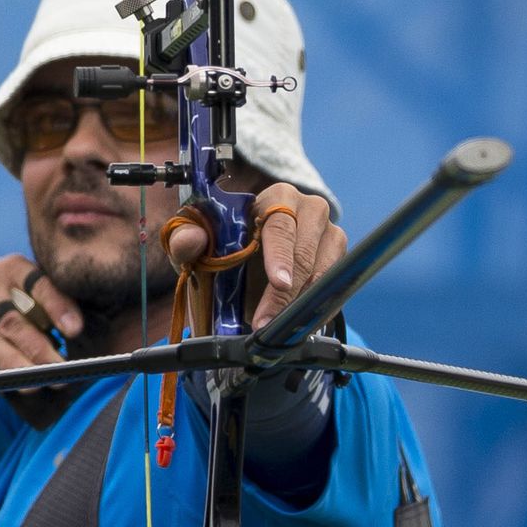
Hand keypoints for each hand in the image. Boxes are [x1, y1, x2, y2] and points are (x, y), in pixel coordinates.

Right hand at [0, 254, 83, 373]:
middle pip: (15, 321)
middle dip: (40, 349)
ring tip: (39, 382)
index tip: (75, 330)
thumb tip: (76, 336)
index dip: (57, 308)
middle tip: (63, 370)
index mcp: (10, 268)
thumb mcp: (16, 284)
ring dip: (18, 366)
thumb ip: (44, 303)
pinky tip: (14, 384)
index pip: (38, 285)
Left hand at [164, 183, 346, 328]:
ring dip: (302, 303)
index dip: (280, 255)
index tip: (279, 283)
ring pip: (325, 271)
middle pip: (305, 252)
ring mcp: (330, 233)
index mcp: (276, 198)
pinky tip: (300, 325)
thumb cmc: (223, 250)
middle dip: (286, 293)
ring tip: (280, 328)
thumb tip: (191, 240)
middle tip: (266, 323)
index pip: (281, 225)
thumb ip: (186, 241)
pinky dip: (319, 309)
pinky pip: (337, 287)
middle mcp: (310, 209)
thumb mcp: (199, 247)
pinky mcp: (340, 259)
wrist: (244, 266)